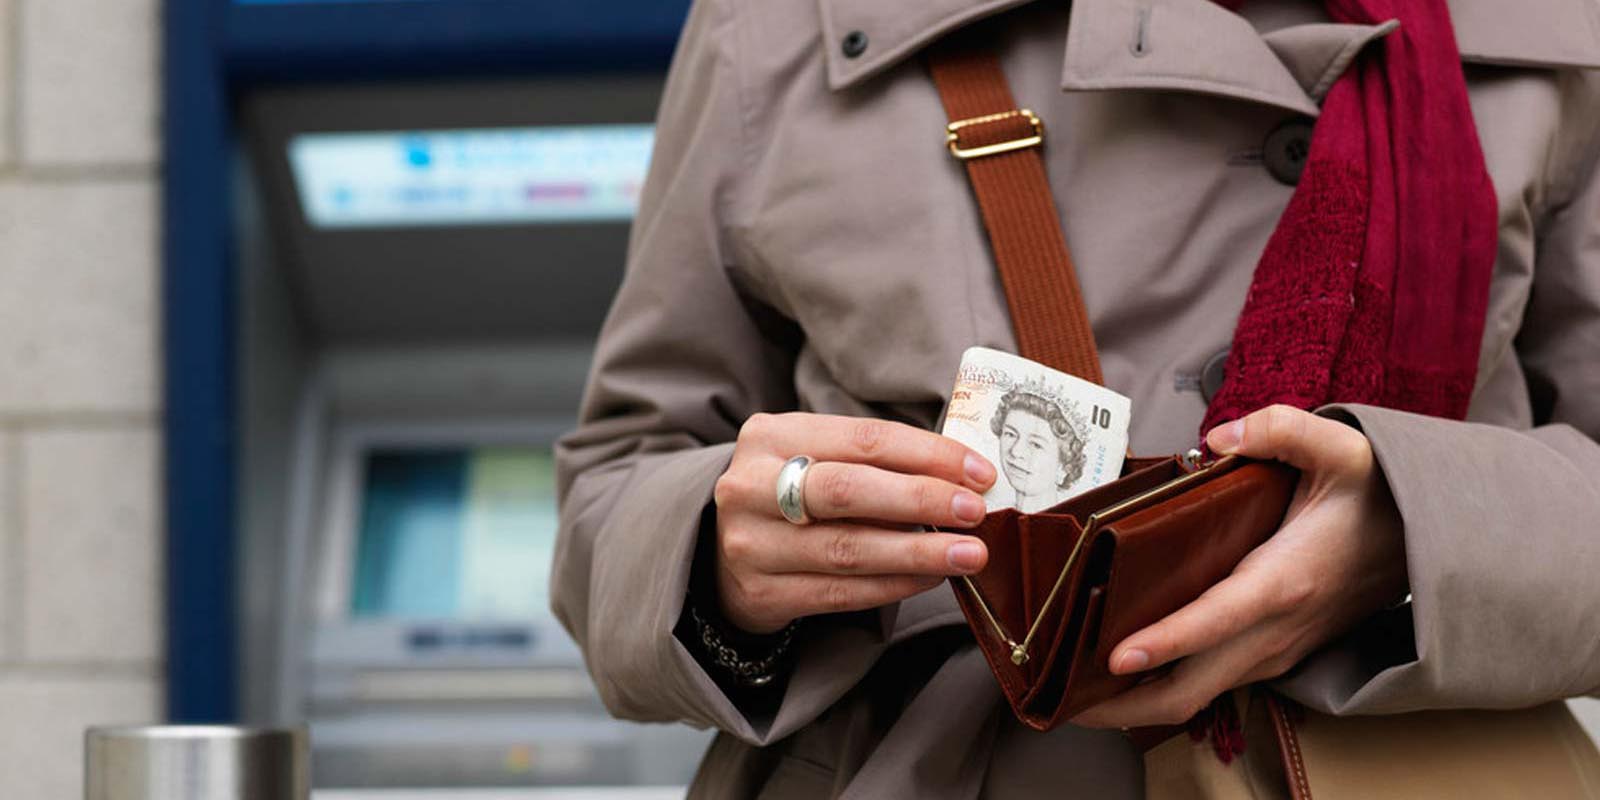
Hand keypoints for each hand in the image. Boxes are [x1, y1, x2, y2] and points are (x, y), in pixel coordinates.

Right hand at [712, 413, 997, 633]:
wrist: (721, 549)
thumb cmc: (792, 495)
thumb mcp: (817, 459)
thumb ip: (876, 462)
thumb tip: (963, 479)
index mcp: (771, 435)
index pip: (863, 439)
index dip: (928, 455)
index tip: (980, 473)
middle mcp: (751, 485)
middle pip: (847, 490)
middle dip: (921, 499)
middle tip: (975, 511)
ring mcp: (750, 543)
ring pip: (847, 549)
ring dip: (917, 552)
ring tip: (968, 554)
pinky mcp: (760, 592)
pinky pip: (840, 592)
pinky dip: (892, 585)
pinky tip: (929, 578)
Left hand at [1072, 405, 1407, 728]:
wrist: (1432, 545)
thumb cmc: (1379, 497)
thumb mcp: (1343, 446)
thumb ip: (1282, 429)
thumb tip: (1219, 438)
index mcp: (1285, 580)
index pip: (1215, 621)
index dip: (1165, 642)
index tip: (1113, 657)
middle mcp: (1276, 629)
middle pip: (1192, 688)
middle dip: (1124, 702)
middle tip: (1061, 697)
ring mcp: (1275, 650)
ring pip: (1197, 695)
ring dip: (1136, 702)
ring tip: (1072, 691)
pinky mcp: (1273, 654)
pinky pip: (1211, 683)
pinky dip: (1163, 687)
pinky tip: (1120, 675)